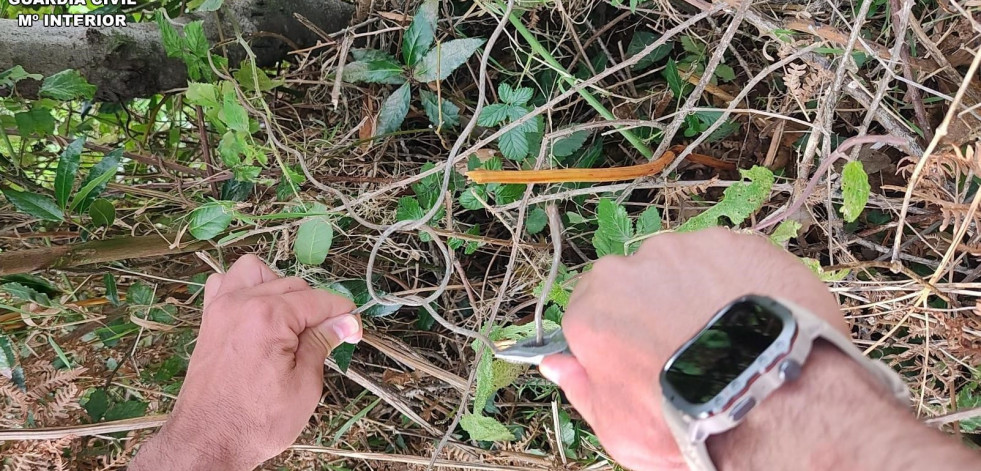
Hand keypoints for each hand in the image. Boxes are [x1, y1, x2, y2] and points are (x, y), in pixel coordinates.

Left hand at [131, 255, 360, 470]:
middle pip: (294, 286)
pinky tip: (259, 314)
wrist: (207, 443)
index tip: (353, 330)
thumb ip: (322, 343)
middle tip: (330, 336)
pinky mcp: (209, 320)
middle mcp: (241, 303)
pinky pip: (227, 283)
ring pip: (259, 273)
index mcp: (268, 317)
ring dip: (280, 288)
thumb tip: (344, 322)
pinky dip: (246, 289)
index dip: (343, 315)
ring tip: (291, 320)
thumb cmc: (255, 423)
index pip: (319, 301)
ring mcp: (221, 309)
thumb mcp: (304, 385)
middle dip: (317, 308)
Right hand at [540, 228, 846, 469]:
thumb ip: (582, 389)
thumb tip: (557, 366)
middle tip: (687, 349)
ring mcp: (686, 249)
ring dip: (697, 290)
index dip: (618, 336)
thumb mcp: (619, 430)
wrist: (769, 400)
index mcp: (592, 311)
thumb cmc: (688, 424)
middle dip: (654, 307)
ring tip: (729, 336)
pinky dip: (740, 281)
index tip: (640, 357)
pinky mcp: (736, 242)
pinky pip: (730, 258)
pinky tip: (756, 319)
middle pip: (635, 282)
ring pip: (684, 266)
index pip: (590, 310)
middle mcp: (630, 269)